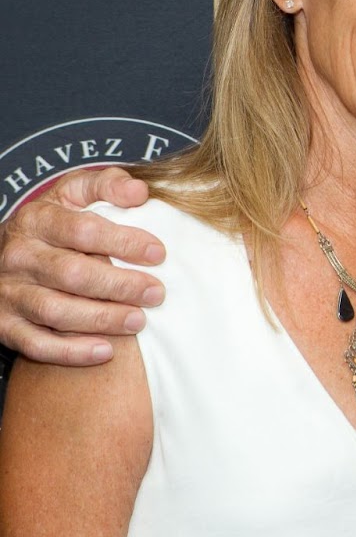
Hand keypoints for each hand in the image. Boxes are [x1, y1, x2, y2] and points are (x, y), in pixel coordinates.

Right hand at [0, 167, 164, 365]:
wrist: (3, 252)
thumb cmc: (55, 222)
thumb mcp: (74, 192)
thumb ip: (106, 184)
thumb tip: (138, 192)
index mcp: (36, 219)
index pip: (82, 230)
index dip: (123, 242)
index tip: (158, 253)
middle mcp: (18, 256)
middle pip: (71, 274)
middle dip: (119, 285)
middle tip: (156, 293)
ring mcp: (9, 293)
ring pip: (55, 311)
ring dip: (101, 319)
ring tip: (139, 320)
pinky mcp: (5, 325)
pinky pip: (36, 344)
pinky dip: (71, 351)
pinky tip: (105, 350)